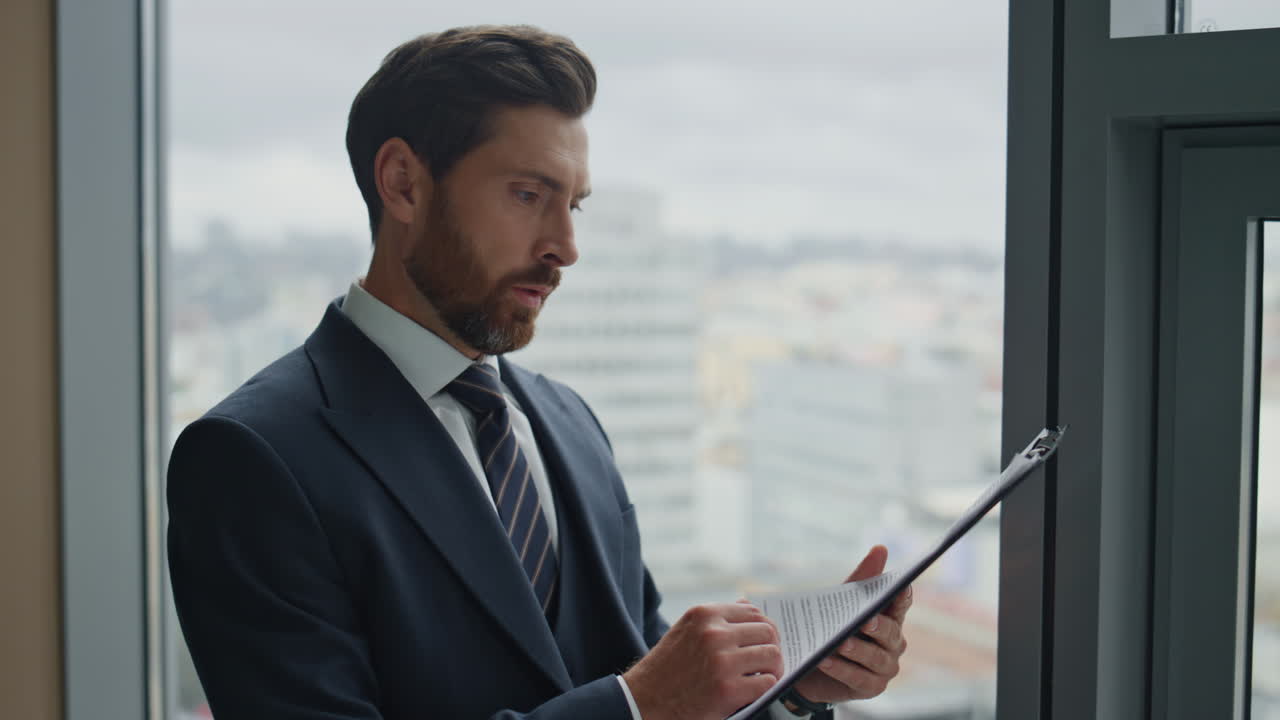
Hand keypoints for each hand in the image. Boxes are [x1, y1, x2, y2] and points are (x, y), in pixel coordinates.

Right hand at [624, 602, 782, 719]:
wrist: (643, 701)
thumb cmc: (667, 667)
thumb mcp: (686, 631)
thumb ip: (716, 619)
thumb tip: (747, 604)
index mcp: (704, 614)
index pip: (753, 612)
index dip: (763, 628)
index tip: (763, 641)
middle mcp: (714, 633)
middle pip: (767, 632)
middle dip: (772, 647)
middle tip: (768, 662)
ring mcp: (722, 661)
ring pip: (771, 655)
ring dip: (772, 668)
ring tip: (764, 676)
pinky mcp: (728, 689)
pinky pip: (767, 682)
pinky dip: (766, 687)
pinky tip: (755, 691)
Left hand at [791, 545, 911, 703]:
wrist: (812, 666)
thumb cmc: (834, 628)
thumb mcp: (843, 603)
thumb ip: (861, 579)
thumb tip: (881, 549)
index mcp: (890, 619)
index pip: (901, 605)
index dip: (902, 597)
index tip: (901, 586)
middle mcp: (894, 644)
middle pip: (890, 634)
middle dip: (878, 626)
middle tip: (865, 620)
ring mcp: (885, 668)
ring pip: (875, 658)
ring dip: (857, 650)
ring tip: (839, 642)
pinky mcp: (871, 688)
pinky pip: (857, 677)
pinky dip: (841, 669)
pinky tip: (825, 660)